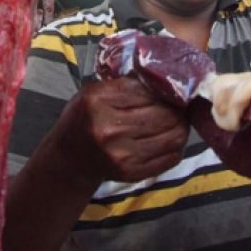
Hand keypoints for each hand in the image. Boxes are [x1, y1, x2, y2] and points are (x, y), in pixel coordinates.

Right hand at [56, 77, 188, 184]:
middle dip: (177, 109)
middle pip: (165, 115)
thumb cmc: (84, 118)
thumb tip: (162, 76)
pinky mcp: (132, 173)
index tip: (171, 90)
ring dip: (181, 127)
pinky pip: (170, 158)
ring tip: (177, 121)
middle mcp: (110, 129)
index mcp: (99, 102)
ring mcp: (122, 155)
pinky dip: (176, 147)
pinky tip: (169, 139)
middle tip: (179, 106)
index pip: (149, 92)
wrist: (69, 157)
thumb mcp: (95, 91)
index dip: (165, 90)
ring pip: (173, 136)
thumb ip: (126, 83)